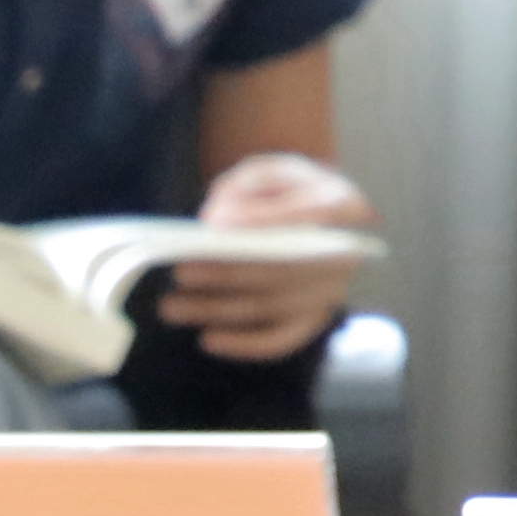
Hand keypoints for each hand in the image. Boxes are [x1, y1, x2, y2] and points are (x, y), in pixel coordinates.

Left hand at [167, 149, 377, 361]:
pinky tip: (207, 339)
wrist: (320, 215)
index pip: (307, 215)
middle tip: (181, 271)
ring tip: (172, 307)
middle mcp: (344, 255)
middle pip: (282, 269)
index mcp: (341, 206)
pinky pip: (281, 339)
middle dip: (227, 273)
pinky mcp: (314, 319)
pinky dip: (244, 344)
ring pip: (272, 306)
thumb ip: (246, 187)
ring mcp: (330, 292)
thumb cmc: (290, 191)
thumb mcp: (273, 171)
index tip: (214, 225)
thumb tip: (216, 221)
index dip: (263, 220)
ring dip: (219, 309)